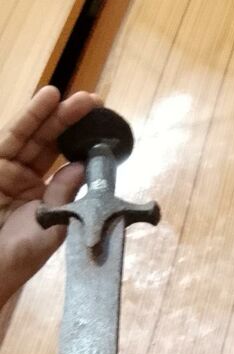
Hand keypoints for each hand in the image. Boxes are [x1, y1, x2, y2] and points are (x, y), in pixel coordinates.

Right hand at [0, 86, 101, 305]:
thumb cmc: (18, 258)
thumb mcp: (52, 227)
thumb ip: (65, 196)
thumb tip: (81, 166)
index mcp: (45, 195)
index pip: (65, 162)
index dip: (82, 144)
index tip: (104, 128)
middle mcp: (26, 178)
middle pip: (50, 142)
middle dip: (71, 121)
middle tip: (94, 102)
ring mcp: (7, 169)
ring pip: (33, 134)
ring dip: (52, 112)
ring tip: (73, 95)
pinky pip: (13, 136)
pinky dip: (30, 116)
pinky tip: (47, 99)